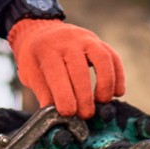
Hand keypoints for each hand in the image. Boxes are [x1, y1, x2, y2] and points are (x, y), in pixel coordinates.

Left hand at [9, 19, 124, 118]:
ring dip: (106, 83)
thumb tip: (55, 117)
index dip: (64, 95)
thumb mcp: (30, 73)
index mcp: (46, 50)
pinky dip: (118, 76)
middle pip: (80, 68)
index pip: (56, 73)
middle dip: (85, 95)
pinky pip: (113, 57)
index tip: (68, 114)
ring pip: (102, 58)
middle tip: (86, 115)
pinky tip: (116, 92)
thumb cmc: (36, 58)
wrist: (42, 30)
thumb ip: (44, 93)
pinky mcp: (99, 42)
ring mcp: (85, 39)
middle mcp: (67, 41)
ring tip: (102, 102)